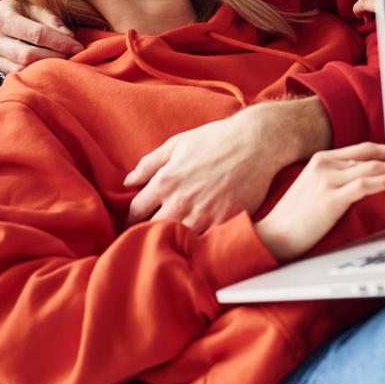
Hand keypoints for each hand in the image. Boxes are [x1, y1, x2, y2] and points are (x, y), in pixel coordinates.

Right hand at [0, 0, 83, 73]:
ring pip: (22, 69)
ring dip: (46, 68)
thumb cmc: (19, 10)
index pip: (36, 34)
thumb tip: (70, 37)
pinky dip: (35, 74)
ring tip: (64, 64)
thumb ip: (51, 20)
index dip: (60, 42)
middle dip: (55, 57)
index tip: (78, 47)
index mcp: (2, 18)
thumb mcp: (33, 6)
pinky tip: (49, 69)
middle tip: (73, 57)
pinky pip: (17, 75)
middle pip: (28, 55)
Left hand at [125, 109, 290, 232]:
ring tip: (172, 240)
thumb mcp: (177, 144)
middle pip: (152, 230)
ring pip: (177, 240)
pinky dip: (197, 244)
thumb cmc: (215, 140)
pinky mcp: (224, 223)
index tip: (136, 222)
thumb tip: (128, 182)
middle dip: (148, 232)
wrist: (256, 143)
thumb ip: (149, 164)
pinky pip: (203, 243)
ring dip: (173, 240)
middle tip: (149, 235)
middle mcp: (180, 202)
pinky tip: (196, 241)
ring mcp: (203, 215)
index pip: (136, 212)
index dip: (132, 219)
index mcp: (165, 182)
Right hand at [254, 143, 384, 261]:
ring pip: (372, 167)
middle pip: (370, 154)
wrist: (272, 236)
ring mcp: (327, 179)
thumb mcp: (314, 187)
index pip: (363, 149)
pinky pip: (366, 184)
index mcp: (322, 159)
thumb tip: (367, 178)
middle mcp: (325, 163)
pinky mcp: (331, 197)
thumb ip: (337, 178)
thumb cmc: (295, 218)